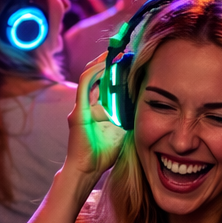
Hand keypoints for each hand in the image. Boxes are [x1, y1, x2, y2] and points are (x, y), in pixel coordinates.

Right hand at [68, 56, 127, 179]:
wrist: (87, 170)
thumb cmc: (102, 155)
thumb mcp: (122, 131)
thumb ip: (128, 118)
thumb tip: (144, 107)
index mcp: (97, 110)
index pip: (104, 84)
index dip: (115, 72)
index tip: (129, 62)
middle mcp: (87, 105)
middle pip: (96, 77)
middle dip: (108, 63)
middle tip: (124, 52)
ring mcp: (80, 107)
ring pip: (89, 76)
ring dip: (101, 63)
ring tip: (114, 53)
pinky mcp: (78, 111)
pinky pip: (84, 85)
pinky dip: (94, 72)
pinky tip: (104, 64)